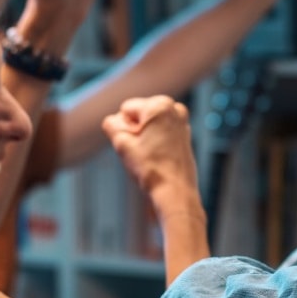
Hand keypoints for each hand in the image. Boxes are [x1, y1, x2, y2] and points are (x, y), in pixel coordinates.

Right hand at [102, 95, 201, 209]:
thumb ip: (111, 124)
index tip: (135, 145)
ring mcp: (182, 121)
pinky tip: (159, 156)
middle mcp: (174, 108)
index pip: (125, 110)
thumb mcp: (121, 142)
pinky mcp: (184, 135)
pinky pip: (160, 133)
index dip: (124, 129)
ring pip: (148, 124)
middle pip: (138, 115)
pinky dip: (156, 142)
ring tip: (152, 154)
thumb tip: (115, 120)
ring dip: (144, 137)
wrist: (175, 192)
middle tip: (143, 151)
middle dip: (135, 131)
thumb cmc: (150, 168)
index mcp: (160, 105)